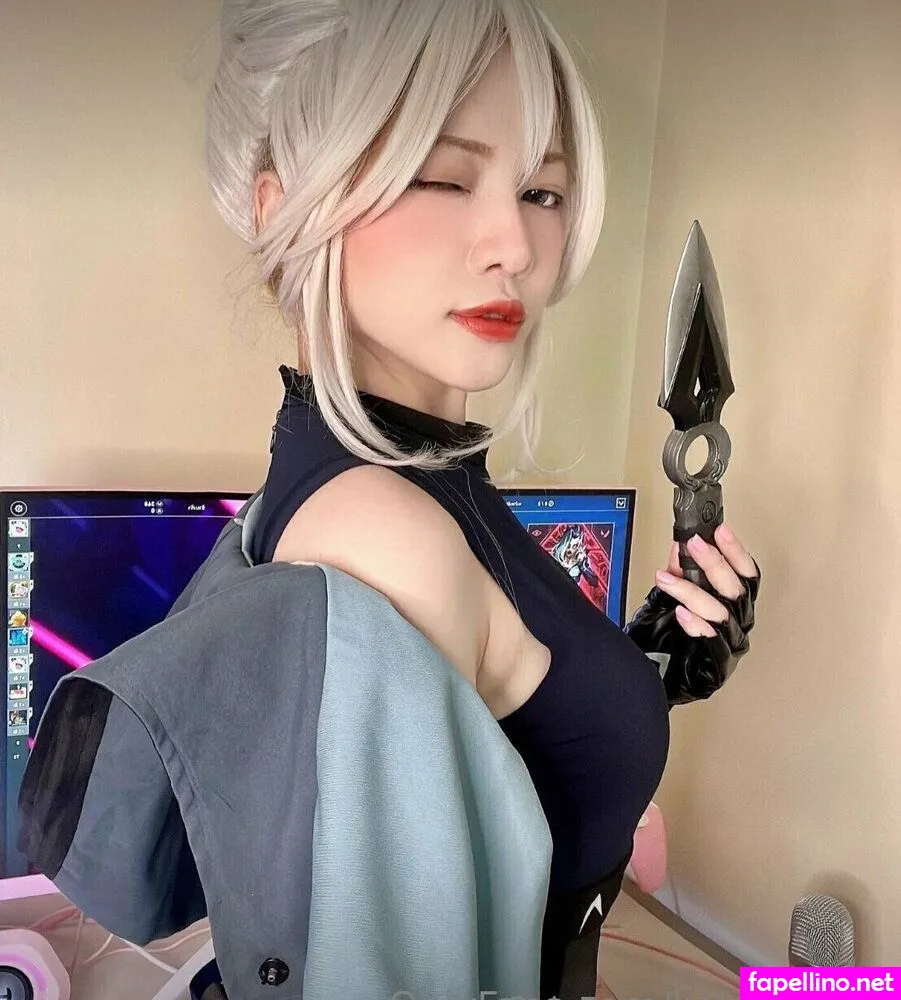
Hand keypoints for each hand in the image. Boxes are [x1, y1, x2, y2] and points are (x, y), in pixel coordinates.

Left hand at [624, 523, 759, 706]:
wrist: (665, 677)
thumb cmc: (674, 636)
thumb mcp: (673, 595)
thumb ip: (678, 572)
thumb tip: (677, 547)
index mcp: (735, 601)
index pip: (745, 572)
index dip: (735, 550)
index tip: (720, 530)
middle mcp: (740, 620)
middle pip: (735, 588)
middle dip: (714, 563)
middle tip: (693, 545)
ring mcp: (732, 642)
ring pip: (720, 611)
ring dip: (691, 591)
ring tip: (667, 579)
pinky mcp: (720, 663)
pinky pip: (712, 640)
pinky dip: (696, 624)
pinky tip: (681, 613)